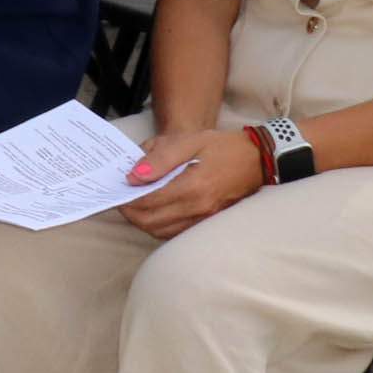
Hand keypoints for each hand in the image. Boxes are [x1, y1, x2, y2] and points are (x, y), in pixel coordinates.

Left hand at [117, 127, 260, 239]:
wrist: (257, 158)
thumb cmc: (220, 146)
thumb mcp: (188, 141)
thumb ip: (158, 158)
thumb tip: (132, 176)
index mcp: (192, 186)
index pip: (148, 202)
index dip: (126, 199)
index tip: (115, 190)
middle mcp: (199, 208)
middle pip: (151, 222)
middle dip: (130, 213)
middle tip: (120, 198)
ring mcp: (205, 218)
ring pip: (162, 231)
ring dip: (143, 221)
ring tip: (134, 204)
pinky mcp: (208, 221)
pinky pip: (176, 232)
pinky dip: (159, 225)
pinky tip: (153, 211)